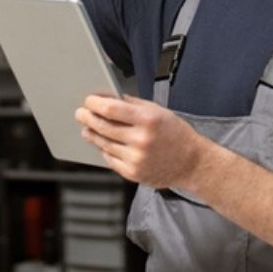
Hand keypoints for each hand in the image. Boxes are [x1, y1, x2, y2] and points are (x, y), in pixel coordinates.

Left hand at [76, 95, 209, 189]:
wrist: (192, 163)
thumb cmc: (176, 134)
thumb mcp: (158, 111)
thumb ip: (134, 104)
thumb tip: (110, 98)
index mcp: (147, 120)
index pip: (111, 109)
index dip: (94, 103)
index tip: (89, 101)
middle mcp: (141, 139)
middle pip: (102, 126)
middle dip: (87, 118)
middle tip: (81, 114)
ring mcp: (136, 158)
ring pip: (103, 144)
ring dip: (92, 134)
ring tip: (87, 129)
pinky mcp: (133, 173)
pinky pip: (110, 159)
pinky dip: (104, 150)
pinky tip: (103, 144)